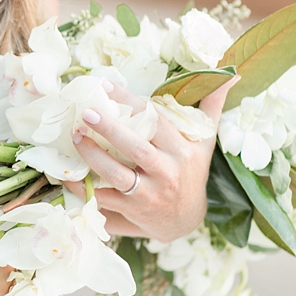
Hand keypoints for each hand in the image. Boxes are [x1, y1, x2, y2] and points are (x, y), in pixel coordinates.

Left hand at [64, 76, 239, 242]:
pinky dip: (84, 187)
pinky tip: (67, 174)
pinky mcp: (132, 211)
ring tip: (75, 136)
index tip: (106, 86)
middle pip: (135, 147)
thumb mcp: (205, 141)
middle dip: (108, 128)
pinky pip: (103, 198)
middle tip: (85, 111)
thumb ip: (211, 107)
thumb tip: (228, 74)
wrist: (187, 220)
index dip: (129, 102)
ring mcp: (149, 193)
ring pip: (116, 174)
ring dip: (92, 155)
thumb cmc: (191, 171)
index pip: (155, 120)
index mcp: (182, 150)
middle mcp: (167, 172)